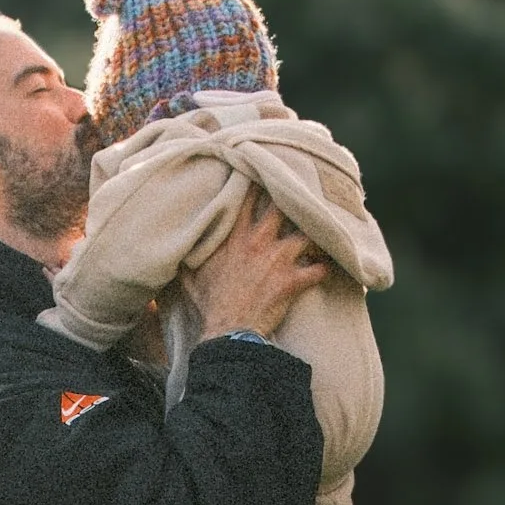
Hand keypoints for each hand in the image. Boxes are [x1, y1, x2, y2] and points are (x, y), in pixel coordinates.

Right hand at [185, 189, 329, 341]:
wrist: (228, 329)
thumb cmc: (209, 304)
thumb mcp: (191, 275)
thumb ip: (189, 256)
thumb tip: (176, 247)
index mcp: (234, 237)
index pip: (246, 200)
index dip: (256, 183)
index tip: (263, 174)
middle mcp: (258, 242)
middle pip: (282, 207)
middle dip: (292, 199)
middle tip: (301, 195)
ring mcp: (278, 260)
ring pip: (307, 235)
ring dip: (316, 235)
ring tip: (322, 234)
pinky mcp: (292, 281)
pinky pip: (318, 270)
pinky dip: (324, 268)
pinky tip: (327, 266)